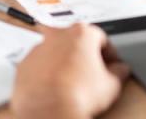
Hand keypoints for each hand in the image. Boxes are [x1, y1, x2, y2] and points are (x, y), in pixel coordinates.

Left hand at [11, 23, 129, 118]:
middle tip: (92, 74)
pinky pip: (39, 66)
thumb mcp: (111, 85)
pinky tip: (55, 89)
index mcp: (81, 33)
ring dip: (64, 63)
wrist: (48, 110)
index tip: (111, 64)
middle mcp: (58, 35)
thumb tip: (121, 70)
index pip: (101, 38)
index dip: (109, 53)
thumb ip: (119, 72)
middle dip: (84, 56)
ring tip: (72, 84)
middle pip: (76, 42)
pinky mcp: (24, 65)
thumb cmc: (78, 94)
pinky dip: (47, 74)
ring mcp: (38, 49)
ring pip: (56, 52)